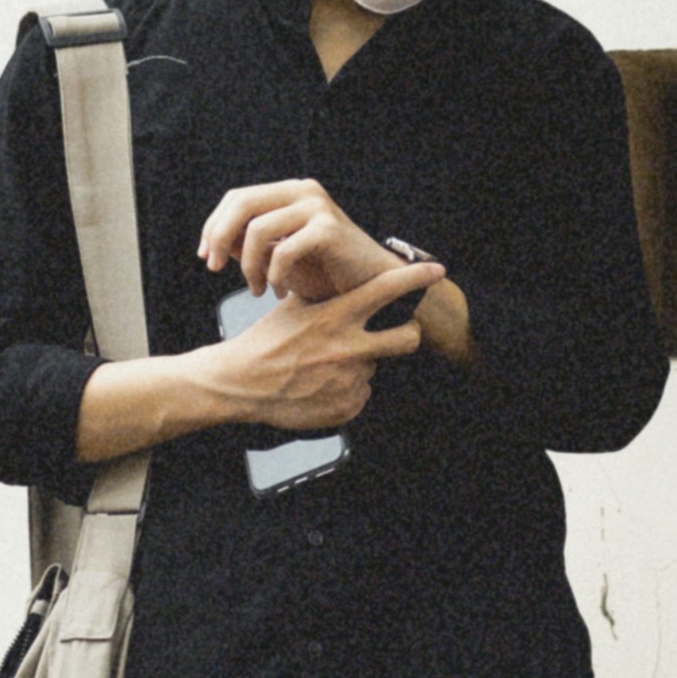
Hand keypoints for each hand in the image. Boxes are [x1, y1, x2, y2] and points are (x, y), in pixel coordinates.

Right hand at [200, 253, 443, 431]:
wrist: (241, 383)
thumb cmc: (264, 343)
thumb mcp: (295, 308)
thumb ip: (327, 297)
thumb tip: (345, 283)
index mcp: (335, 316)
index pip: (385, 290)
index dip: (415, 278)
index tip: (435, 272)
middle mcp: (348, 347)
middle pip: (407, 339)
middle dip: (408, 334)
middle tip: (399, 334)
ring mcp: (349, 379)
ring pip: (374, 367)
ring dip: (359, 366)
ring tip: (326, 367)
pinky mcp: (346, 406)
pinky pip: (360, 394)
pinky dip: (347, 390)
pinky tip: (321, 386)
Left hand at [202, 178, 409, 308]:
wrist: (373, 288)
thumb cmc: (327, 273)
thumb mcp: (278, 257)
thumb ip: (250, 244)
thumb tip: (217, 242)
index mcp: (289, 193)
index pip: (237, 198)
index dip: (214, 225)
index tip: (206, 256)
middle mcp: (303, 192)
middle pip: (242, 204)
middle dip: (220, 238)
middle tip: (215, 268)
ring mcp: (318, 208)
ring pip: (258, 229)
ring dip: (249, 266)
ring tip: (257, 289)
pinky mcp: (329, 230)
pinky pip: (283, 250)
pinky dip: (274, 275)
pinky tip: (281, 291)